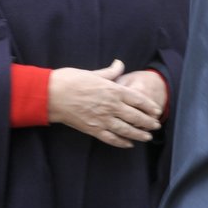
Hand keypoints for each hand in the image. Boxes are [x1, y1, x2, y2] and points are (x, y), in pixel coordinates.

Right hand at [47, 59, 163, 147]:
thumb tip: (119, 63)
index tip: (157, 111)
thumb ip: (110, 71)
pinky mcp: (92, 129)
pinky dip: (121, 142)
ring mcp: (102, 119)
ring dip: (139, 134)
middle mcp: (111, 105)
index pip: (138, 99)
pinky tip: (128, 144)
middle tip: (156, 126)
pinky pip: (111, 138)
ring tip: (147, 137)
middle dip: (148, 122)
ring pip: (126, 129)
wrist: (51, 94)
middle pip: (135, 116)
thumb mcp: (94, 72)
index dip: (149, 106)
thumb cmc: (71, 80)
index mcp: (113, 90)